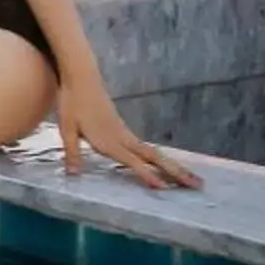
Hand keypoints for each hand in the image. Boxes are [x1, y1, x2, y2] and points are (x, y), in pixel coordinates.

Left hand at [58, 82, 199, 190]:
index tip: (164, 188)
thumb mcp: (66, 128)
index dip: (147, 174)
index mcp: (108, 140)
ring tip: (192, 180)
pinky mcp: (124, 130)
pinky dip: (161, 159)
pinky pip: (147, 149)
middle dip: (176, 172)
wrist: (82, 77)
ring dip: (174, 167)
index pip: (132, 161)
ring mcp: (125, 133)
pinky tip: (167, 166)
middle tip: (198, 185)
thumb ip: (72, 152)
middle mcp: (122, 138)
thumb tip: (73, 176)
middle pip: (154, 158)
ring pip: (154, 153)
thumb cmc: (72, 102)